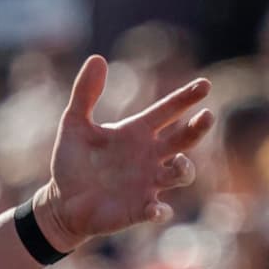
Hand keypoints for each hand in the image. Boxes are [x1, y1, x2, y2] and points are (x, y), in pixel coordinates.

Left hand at [33, 57, 212, 250]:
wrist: (62, 202)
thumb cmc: (72, 163)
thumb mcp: (74, 125)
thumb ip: (85, 94)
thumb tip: (96, 58)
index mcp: (138, 132)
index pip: (168, 111)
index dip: (186, 98)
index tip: (204, 85)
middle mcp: (150, 156)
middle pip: (184, 140)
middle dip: (198, 129)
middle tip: (207, 116)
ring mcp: (149, 183)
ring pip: (180, 174)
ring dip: (183, 169)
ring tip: (179, 162)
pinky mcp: (140, 209)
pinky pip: (158, 210)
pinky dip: (160, 211)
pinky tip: (156, 209)